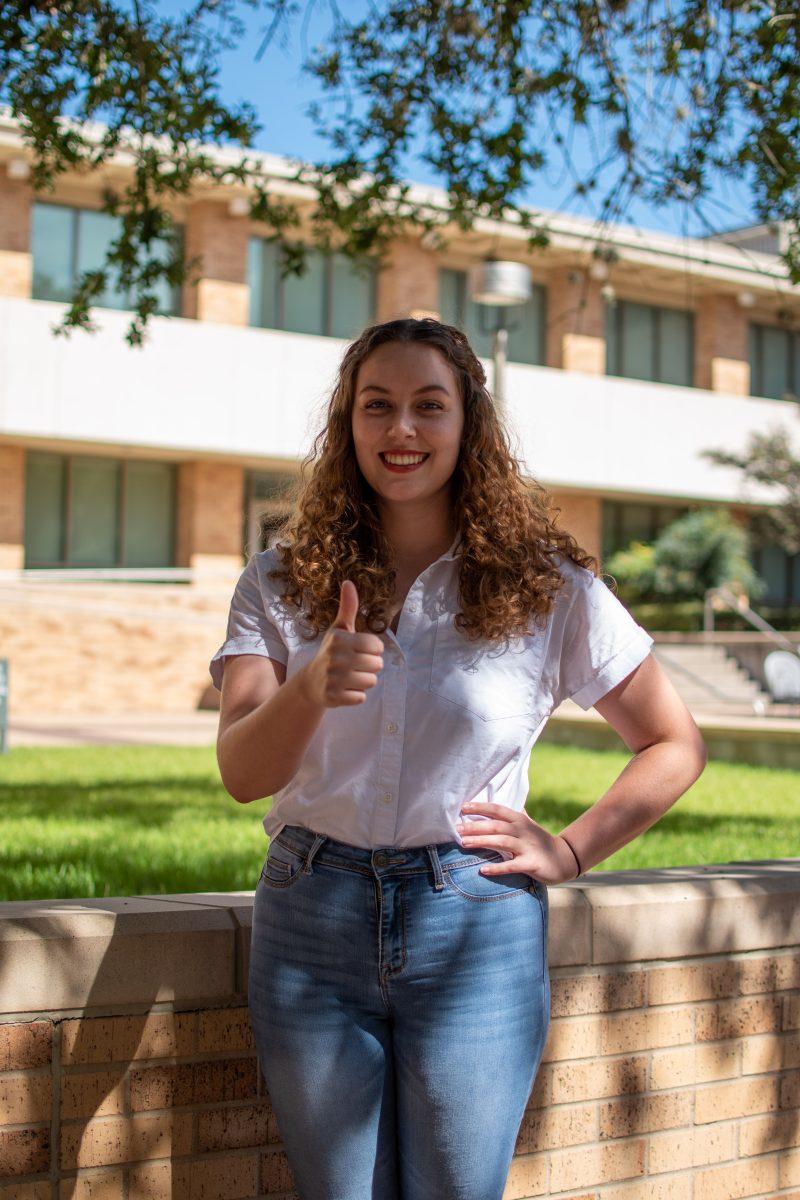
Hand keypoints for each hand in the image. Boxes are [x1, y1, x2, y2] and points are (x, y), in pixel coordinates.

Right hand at [299, 580, 384, 708]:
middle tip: (354, 665)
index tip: (360, 651)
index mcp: (339, 639)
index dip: (373, 650)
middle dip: (370, 666)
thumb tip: (348, 581)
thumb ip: (348, 607)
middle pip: (377, 665)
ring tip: (349, 677)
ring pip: (371, 682)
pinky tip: (344, 689)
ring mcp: (333, 679)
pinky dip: (355, 695)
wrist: (311, 683)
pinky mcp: (333, 697)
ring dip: (363, 681)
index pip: (377, 646)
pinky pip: (361, 698)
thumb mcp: (339, 629)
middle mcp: (335, 658)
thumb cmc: (331, 652)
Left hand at [454, 800, 580, 884]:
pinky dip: (497, 868)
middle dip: (475, 826)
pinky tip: (483, 870)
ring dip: (482, 842)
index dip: (480, 808)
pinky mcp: (532, 864)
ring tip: (464, 843)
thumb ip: (513, 814)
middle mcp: (523, 830)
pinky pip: (512, 866)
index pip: (497, 810)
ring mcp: (528, 847)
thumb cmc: (540, 840)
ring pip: (502, 842)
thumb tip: (499, 801)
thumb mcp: (528, 824)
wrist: (564, 859)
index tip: (463, 807)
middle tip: (456, 828)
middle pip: (496, 826)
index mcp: (520, 819)